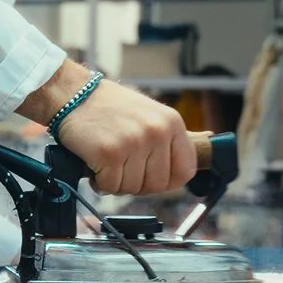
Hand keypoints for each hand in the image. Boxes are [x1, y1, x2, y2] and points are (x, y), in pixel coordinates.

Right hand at [46, 76, 194, 196]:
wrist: (73, 94)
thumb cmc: (109, 106)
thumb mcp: (151, 113)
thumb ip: (173, 134)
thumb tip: (209, 140)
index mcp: (171, 123)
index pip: (185, 171)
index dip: (167, 180)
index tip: (150, 175)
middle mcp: (156, 132)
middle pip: (158, 185)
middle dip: (137, 182)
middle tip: (122, 165)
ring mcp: (134, 143)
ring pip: (133, 188)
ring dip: (116, 181)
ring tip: (107, 160)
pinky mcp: (110, 153)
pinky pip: (111, 186)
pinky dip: (100, 181)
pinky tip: (95, 163)